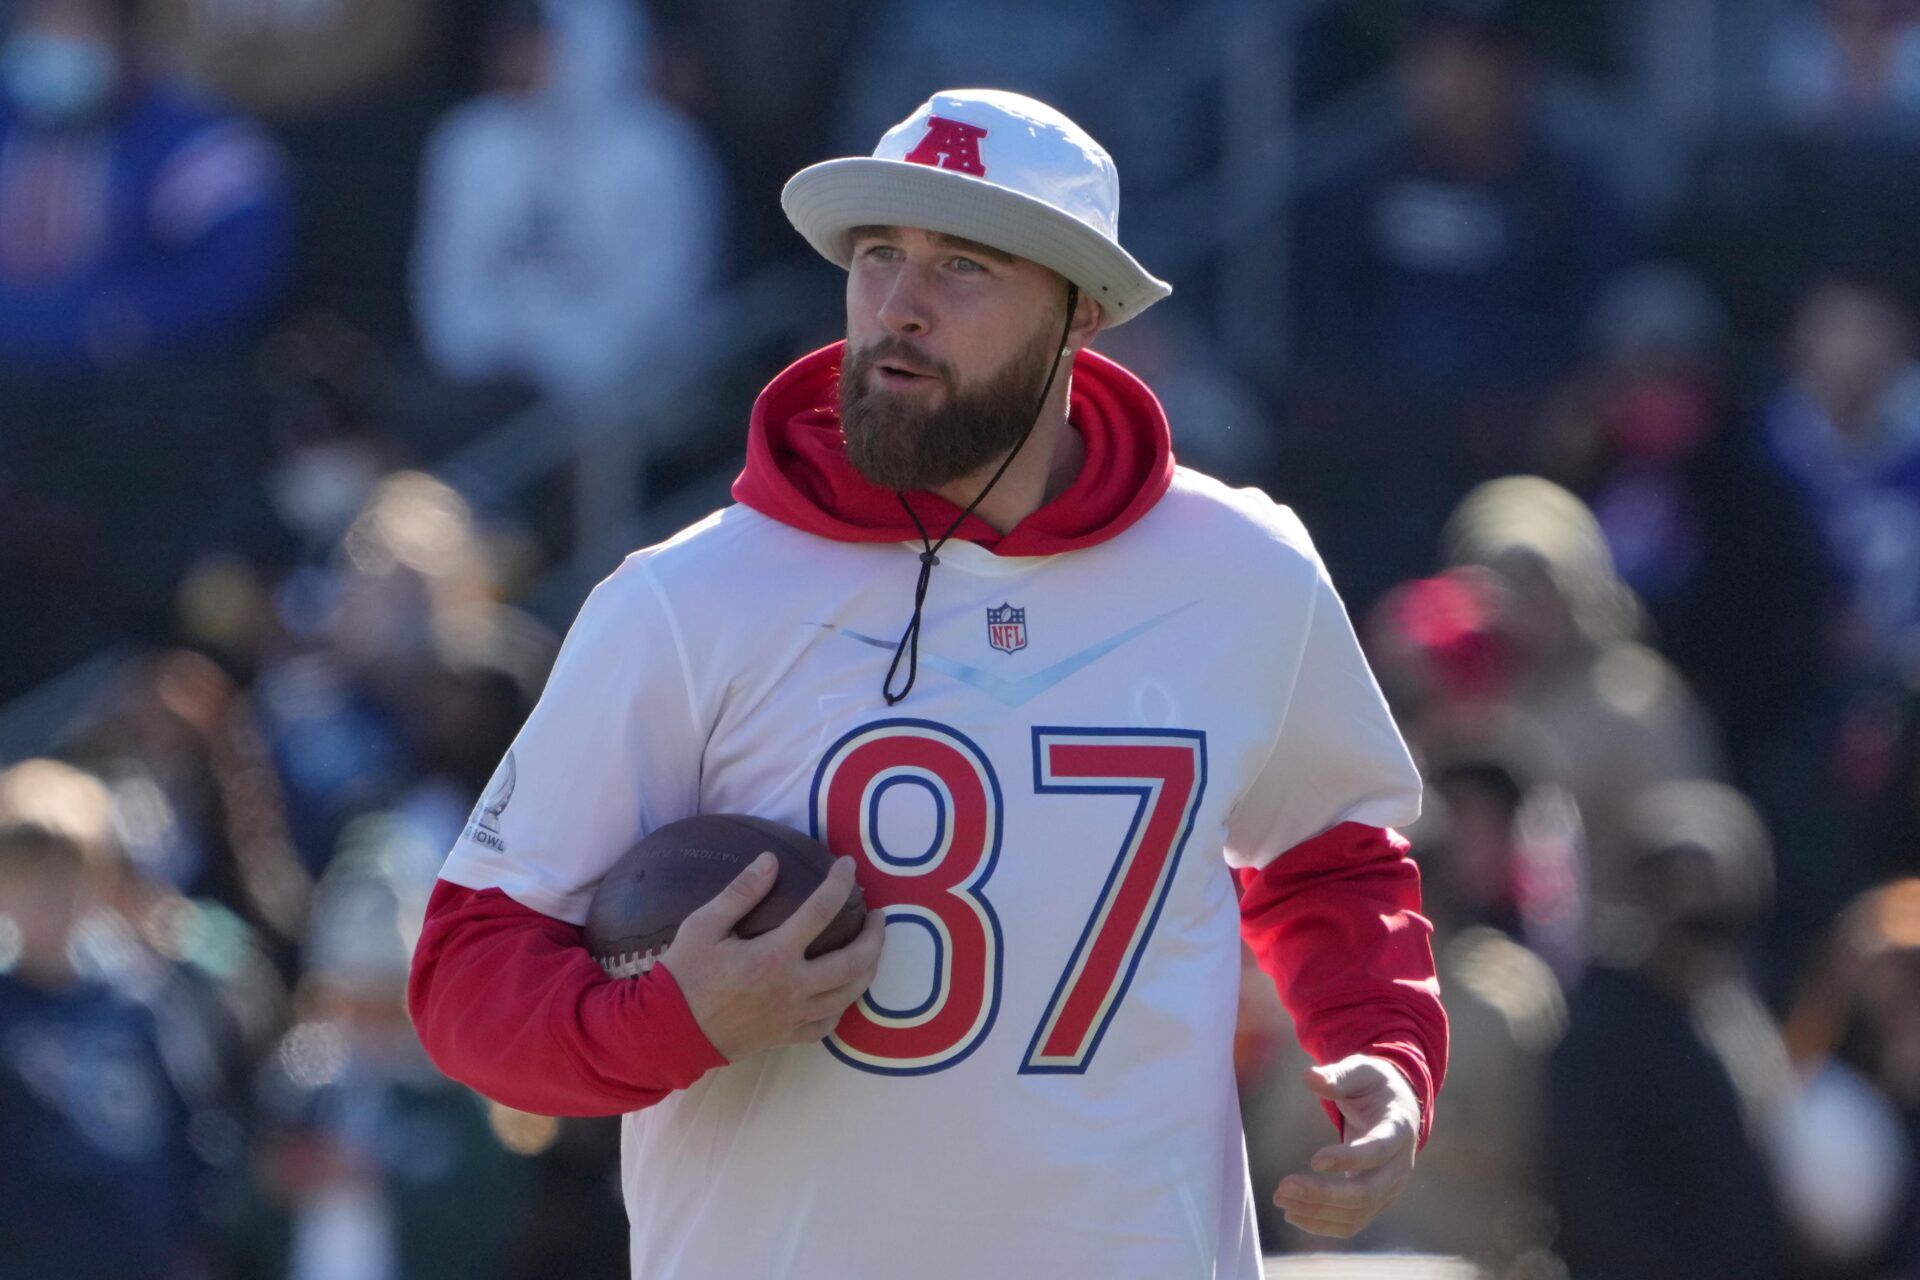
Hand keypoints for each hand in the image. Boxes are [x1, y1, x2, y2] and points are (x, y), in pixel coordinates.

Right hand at [662, 852, 885, 1061]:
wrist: (669, 1032)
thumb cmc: (685, 975)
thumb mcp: (703, 926)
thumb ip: (740, 892)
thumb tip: (770, 861)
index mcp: (774, 955)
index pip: (820, 911)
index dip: (839, 884)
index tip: (848, 866)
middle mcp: (793, 987)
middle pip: (855, 961)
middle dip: (875, 936)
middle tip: (878, 915)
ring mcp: (794, 1015)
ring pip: (850, 994)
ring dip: (869, 968)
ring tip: (872, 948)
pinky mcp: (788, 1035)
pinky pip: (828, 1024)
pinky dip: (843, 1006)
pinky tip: (843, 991)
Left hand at [1272, 1055, 1419, 1237]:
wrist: (1398, 1109)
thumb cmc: (1374, 1087)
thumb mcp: (1360, 1071)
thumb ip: (1337, 1077)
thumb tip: (1309, 1076)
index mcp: (1398, 1130)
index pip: (1378, 1152)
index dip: (1348, 1158)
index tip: (1314, 1160)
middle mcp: (1399, 1166)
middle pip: (1366, 1192)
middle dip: (1323, 1194)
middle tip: (1283, 1187)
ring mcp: (1390, 1188)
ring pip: (1357, 1213)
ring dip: (1317, 1211)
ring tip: (1281, 1199)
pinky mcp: (1377, 1202)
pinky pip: (1352, 1223)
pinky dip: (1323, 1224)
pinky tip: (1294, 1215)